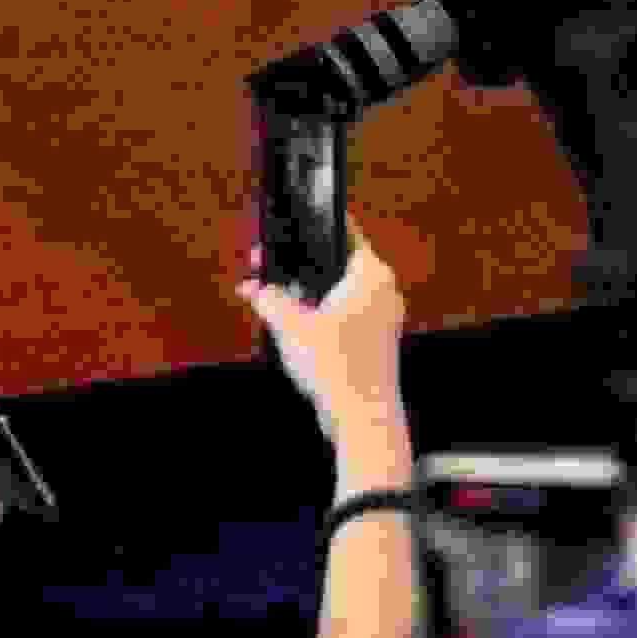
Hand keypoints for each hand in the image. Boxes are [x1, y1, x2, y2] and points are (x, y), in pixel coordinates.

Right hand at [238, 226, 410, 461]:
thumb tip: (253, 287)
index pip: (346, 234)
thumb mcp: (289, 323)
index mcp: (372, 274)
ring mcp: (382, 317)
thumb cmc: (335, 364)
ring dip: (305, 294)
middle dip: (300, 266)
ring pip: (338, 293)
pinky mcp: (374, 340)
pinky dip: (318, 316)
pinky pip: (342, 316)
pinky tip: (289, 322)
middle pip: (336, 266)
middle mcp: (384, 291)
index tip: (294, 223)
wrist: (361, 414)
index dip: (315, 228)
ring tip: (270, 295)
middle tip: (265, 265)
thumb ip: (268, 298)